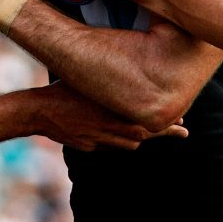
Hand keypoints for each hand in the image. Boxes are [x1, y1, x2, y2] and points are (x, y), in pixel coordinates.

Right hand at [38, 81, 187, 151]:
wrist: (39, 110)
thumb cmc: (64, 89)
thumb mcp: (90, 80)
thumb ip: (111, 84)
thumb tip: (134, 75)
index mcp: (111, 113)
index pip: (146, 122)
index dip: (166, 123)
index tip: (183, 121)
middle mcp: (108, 129)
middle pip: (143, 135)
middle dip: (164, 133)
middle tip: (183, 131)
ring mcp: (98, 141)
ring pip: (128, 143)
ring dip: (140, 136)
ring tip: (155, 130)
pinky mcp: (88, 146)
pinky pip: (109, 146)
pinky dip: (118, 139)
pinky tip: (121, 132)